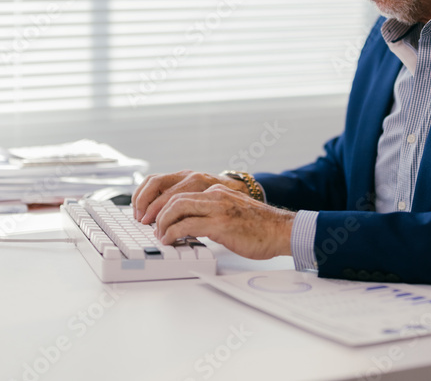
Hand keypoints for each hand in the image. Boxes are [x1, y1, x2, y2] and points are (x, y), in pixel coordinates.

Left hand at [155, 185, 293, 259]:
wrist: (281, 230)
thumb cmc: (259, 226)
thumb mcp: (232, 211)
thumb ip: (212, 212)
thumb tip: (190, 224)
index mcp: (216, 190)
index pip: (180, 191)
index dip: (163, 203)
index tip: (154, 216)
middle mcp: (215, 194)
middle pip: (175, 197)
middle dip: (157, 211)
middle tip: (150, 225)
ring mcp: (218, 208)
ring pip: (178, 207)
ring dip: (163, 223)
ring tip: (159, 234)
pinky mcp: (220, 224)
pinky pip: (188, 225)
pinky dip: (174, 233)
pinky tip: (170, 240)